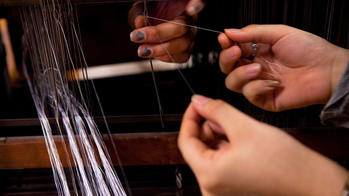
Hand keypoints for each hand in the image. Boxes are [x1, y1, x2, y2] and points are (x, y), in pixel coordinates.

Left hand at [129, 0, 204, 62]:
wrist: (149, 29)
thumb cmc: (149, 16)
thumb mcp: (142, 10)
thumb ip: (141, 14)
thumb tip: (139, 21)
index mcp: (182, 6)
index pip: (199, 1)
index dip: (198, 4)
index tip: (190, 9)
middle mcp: (189, 21)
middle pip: (182, 28)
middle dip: (158, 34)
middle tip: (140, 36)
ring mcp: (190, 36)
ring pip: (183, 45)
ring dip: (160, 50)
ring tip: (143, 50)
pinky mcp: (187, 51)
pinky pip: (181, 57)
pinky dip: (165, 57)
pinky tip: (154, 53)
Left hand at [178, 95, 347, 195]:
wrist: (312, 181)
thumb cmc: (284, 163)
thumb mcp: (245, 127)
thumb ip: (217, 110)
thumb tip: (199, 101)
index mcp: (209, 175)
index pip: (185, 140)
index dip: (190, 117)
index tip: (197, 104)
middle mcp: (212, 187)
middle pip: (198, 147)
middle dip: (207, 126)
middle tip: (220, 112)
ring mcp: (222, 189)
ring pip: (210, 153)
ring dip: (218, 135)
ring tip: (235, 126)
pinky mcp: (232, 187)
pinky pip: (220, 162)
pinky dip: (226, 146)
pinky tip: (240, 138)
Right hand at [218, 25, 348, 110]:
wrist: (327, 70)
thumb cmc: (310, 50)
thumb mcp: (279, 33)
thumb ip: (252, 33)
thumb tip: (230, 32)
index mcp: (257, 52)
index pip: (232, 50)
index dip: (226, 46)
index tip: (224, 39)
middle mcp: (255, 68)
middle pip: (227, 68)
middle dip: (227, 59)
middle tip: (235, 52)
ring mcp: (258, 84)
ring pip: (232, 83)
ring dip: (241, 74)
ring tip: (258, 68)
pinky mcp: (264, 99)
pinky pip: (249, 94)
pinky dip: (257, 87)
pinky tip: (272, 82)